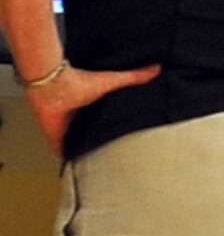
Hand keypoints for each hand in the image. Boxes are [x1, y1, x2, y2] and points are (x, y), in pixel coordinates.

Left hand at [25, 63, 159, 154]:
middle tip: (115, 150)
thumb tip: (157, 68)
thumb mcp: (112, 80)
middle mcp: (78, 117)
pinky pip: (63, 152)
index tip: (125, 131)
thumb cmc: (79, 81)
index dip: (112, 123)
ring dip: (85, 150)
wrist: (53, 86)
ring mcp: (66, 128)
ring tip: (100, 162)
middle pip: (90, 131)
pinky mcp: (56, 138)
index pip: (102, 117)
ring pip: (78, 142)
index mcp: (90, 104)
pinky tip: (78, 167)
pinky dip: (69, 158)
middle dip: (99, 139)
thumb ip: (134, 77)